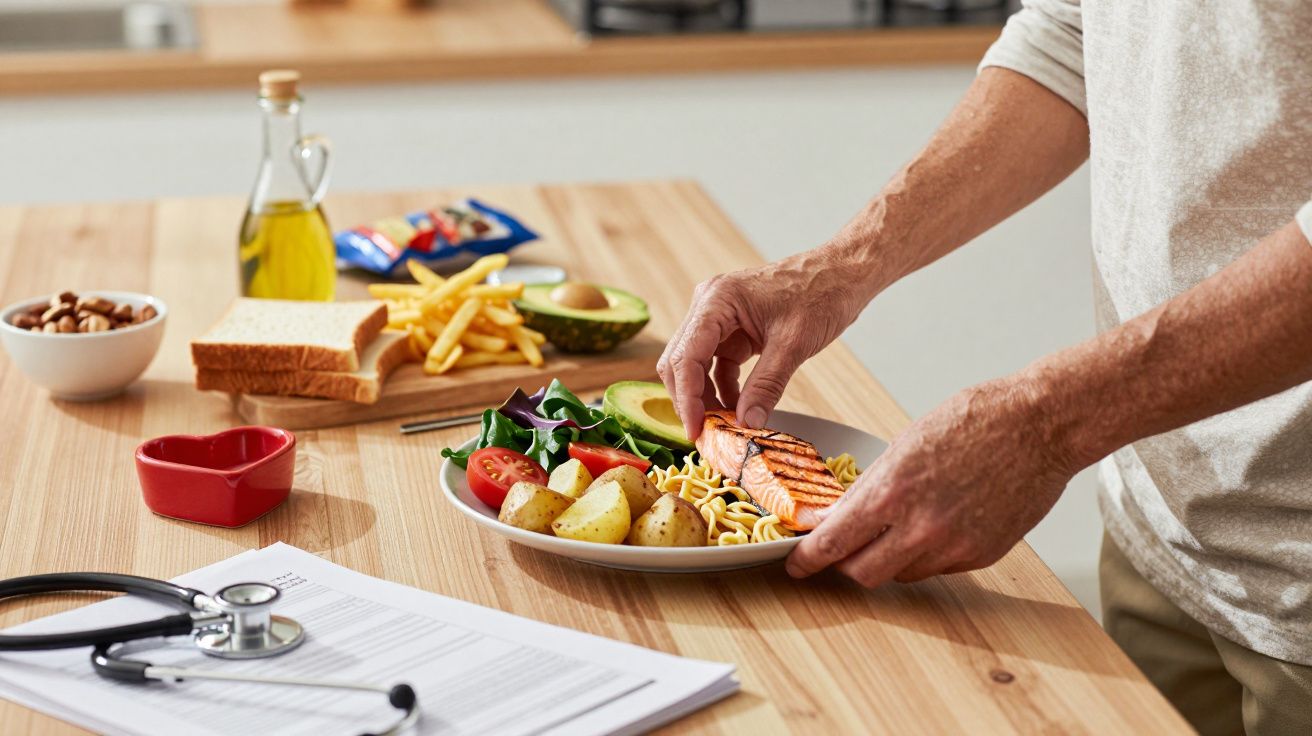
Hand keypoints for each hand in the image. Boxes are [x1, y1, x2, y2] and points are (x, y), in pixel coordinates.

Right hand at [658, 243, 876, 439]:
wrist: (842, 274)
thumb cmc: (822, 294)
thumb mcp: (794, 344)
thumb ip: (766, 385)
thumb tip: (746, 422)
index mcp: (718, 300)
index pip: (686, 356)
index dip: (687, 398)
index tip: (696, 430)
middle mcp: (710, 305)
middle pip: (681, 361)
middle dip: (690, 400)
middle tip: (705, 435)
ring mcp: (719, 317)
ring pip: (695, 365)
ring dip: (705, 397)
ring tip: (723, 427)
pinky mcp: (732, 329)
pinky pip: (717, 365)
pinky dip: (722, 389)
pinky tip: (738, 409)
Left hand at [786, 375, 1080, 584]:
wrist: (1041, 424)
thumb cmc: (976, 420)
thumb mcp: (906, 442)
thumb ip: (874, 485)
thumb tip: (843, 514)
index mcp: (892, 491)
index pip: (834, 543)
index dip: (808, 559)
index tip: (796, 564)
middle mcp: (920, 527)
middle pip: (863, 573)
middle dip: (846, 564)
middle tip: (842, 550)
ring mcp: (953, 546)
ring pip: (901, 574)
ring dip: (889, 558)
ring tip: (897, 527)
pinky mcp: (982, 555)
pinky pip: (938, 568)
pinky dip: (926, 554)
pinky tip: (935, 523)